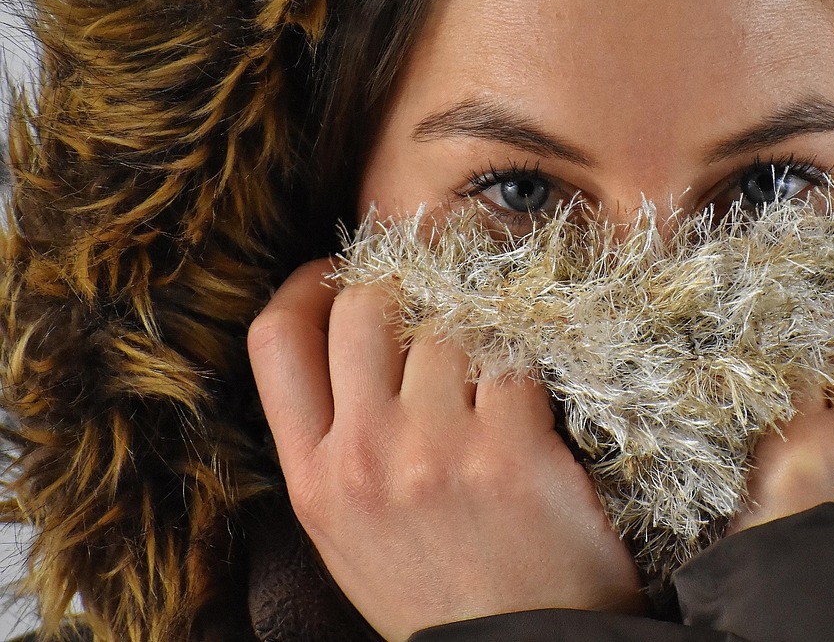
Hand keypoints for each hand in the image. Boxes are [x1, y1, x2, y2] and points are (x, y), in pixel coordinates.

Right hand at [247, 259, 645, 640]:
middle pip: (364, 305)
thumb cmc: (435, 589)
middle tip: (433, 315)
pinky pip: (514, 357)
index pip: (276, 339)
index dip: (308, 285)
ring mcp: (439, 448)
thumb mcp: (346, 531)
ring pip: (448, 322)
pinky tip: (528, 402)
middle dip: (402, 295)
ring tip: (488, 380)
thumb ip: (332, 442)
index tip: (340, 273)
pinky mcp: (513, 448)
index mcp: (313, 478)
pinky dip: (525, 366)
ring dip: (474, 334)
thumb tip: (341, 337)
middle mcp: (366, 456)